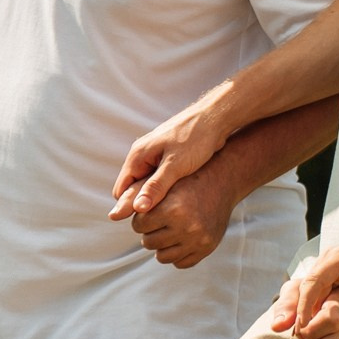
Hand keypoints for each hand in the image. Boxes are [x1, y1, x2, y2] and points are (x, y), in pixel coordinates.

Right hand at [111, 95, 230, 218]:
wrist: (217, 117)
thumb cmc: (196, 139)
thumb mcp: (175, 165)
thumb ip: (156, 187)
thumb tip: (137, 209)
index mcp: (138, 155)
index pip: (122, 190)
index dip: (129, 206)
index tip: (145, 221)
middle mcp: (143, 154)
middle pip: (133, 188)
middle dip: (142, 202)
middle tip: (160, 218)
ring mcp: (156, 155)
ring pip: (148, 183)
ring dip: (155, 196)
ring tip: (170, 211)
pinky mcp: (169, 156)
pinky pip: (160, 178)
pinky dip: (166, 188)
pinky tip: (178, 198)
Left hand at [128, 154, 239, 268]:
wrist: (222, 181)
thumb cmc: (187, 180)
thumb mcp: (163, 183)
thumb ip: (137, 197)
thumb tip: (112, 216)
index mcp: (173, 208)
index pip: (139, 225)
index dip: (143, 217)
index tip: (153, 209)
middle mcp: (187, 226)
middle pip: (148, 242)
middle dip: (151, 231)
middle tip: (163, 218)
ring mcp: (198, 240)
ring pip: (162, 256)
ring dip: (162, 244)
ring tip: (170, 228)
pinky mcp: (207, 248)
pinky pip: (180, 263)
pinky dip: (177, 253)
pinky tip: (181, 237)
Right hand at [266, 226, 338, 338]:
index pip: (313, 283)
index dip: (304, 308)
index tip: (302, 330)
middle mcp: (330, 256)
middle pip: (307, 285)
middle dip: (302, 310)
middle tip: (300, 336)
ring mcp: (327, 261)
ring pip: (308, 288)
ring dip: (305, 309)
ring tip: (303, 334)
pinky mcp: (327, 269)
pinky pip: (315, 289)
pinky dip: (312, 306)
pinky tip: (312, 325)